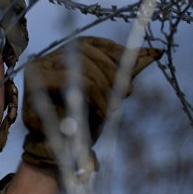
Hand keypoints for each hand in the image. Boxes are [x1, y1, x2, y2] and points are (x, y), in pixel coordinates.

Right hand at [20, 36, 160, 170]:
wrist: (60, 150)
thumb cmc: (83, 121)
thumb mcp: (108, 94)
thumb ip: (126, 73)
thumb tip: (156, 51)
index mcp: (66, 55)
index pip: (93, 43)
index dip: (115, 52)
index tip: (132, 70)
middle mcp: (51, 56)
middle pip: (86, 51)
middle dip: (112, 72)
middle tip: (126, 93)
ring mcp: (41, 66)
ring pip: (80, 66)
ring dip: (102, 88)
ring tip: (110, 110)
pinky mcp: (35, 81)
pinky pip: (68, 81)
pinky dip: (89, 97)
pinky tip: (98, 113)